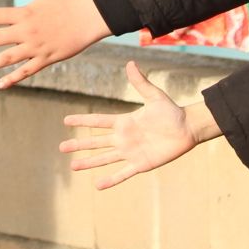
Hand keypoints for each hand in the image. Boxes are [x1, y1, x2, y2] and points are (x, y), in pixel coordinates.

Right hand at [59, 61, 220, 188]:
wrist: (187, 129)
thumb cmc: (172, 111)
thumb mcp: (154, 96)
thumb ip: (140, 82)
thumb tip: (130, 63)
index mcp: (124, 122)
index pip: (98, 121)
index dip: (82, 121)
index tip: (66, 120)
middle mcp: (123, 138)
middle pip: (96, 142)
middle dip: (79, 145)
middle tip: (61, 147)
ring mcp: (130, 152)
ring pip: (104, 158)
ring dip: (89, 162)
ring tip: (73, 166)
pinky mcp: (141, 164)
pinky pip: (123, 173)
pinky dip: (111, 180)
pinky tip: (98, 185)